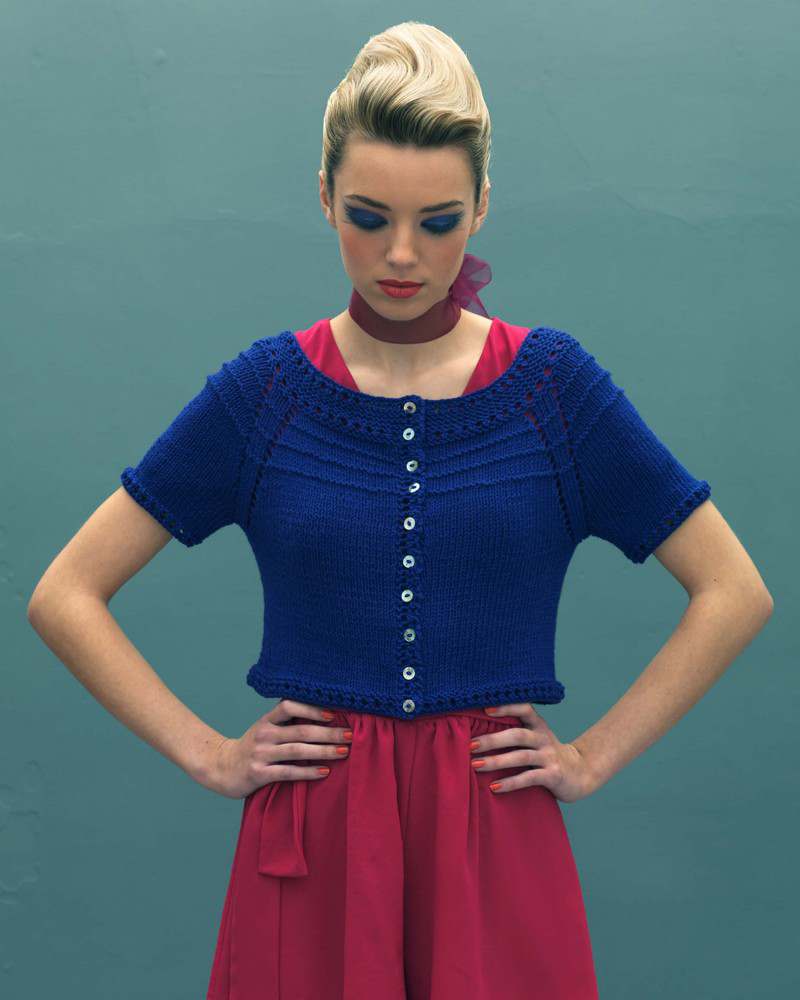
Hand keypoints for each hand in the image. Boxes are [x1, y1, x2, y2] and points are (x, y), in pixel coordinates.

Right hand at [198, 699, 351, 798]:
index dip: (311, 708)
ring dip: (324, 751)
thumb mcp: (265, 729)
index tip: (333, 714)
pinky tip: (324, 771)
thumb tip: (323, 715)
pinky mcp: (259, 774)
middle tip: (350, 734)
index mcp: (266, 721)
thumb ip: (286, 723)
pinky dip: (308, 771)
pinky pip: (288, 772)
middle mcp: (264, 734)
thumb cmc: (252, 747)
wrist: (220, 768)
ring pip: (298, 750)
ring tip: (344, 751)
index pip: (288, 706)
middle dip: (328, 732)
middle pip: (301, 730)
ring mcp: (261, 754)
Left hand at [471, 702, 597, 802]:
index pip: (524, 709)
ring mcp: (549, 757)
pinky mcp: (553, 775)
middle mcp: (544, 738)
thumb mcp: (536, 738)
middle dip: (492, 740)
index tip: (485, 708)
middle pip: (517, 735)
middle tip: (470, 745)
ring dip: (496, 761)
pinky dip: (510, 782)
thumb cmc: (547, 754)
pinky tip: (494, 787)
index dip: (506, 707)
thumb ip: (515, 733)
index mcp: (538, 725)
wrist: (580, 773)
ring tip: (476, 765)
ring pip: (521, 757)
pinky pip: (529, 778)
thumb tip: (478, 732)